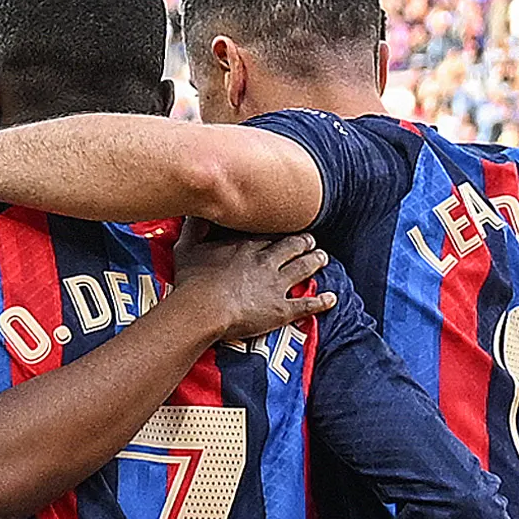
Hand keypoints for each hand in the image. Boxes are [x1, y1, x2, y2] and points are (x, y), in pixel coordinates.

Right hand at [164, 231, 337, 348]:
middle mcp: (265, 261)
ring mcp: (275, 284)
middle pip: (292, 246)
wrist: (202, 308)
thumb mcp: (186, 247)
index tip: (286, 226)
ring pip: (303, 268)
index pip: (270, 233)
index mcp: (246, 246)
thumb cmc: (191, 281)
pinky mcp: (280, 309)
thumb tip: (192, 209)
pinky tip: (332, 298)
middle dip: (304, 242)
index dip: (280, 229)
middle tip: (312, 240)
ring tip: (323, 257)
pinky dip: (321, 301)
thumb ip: (193, 227)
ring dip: (316, 261)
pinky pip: (306, 304)